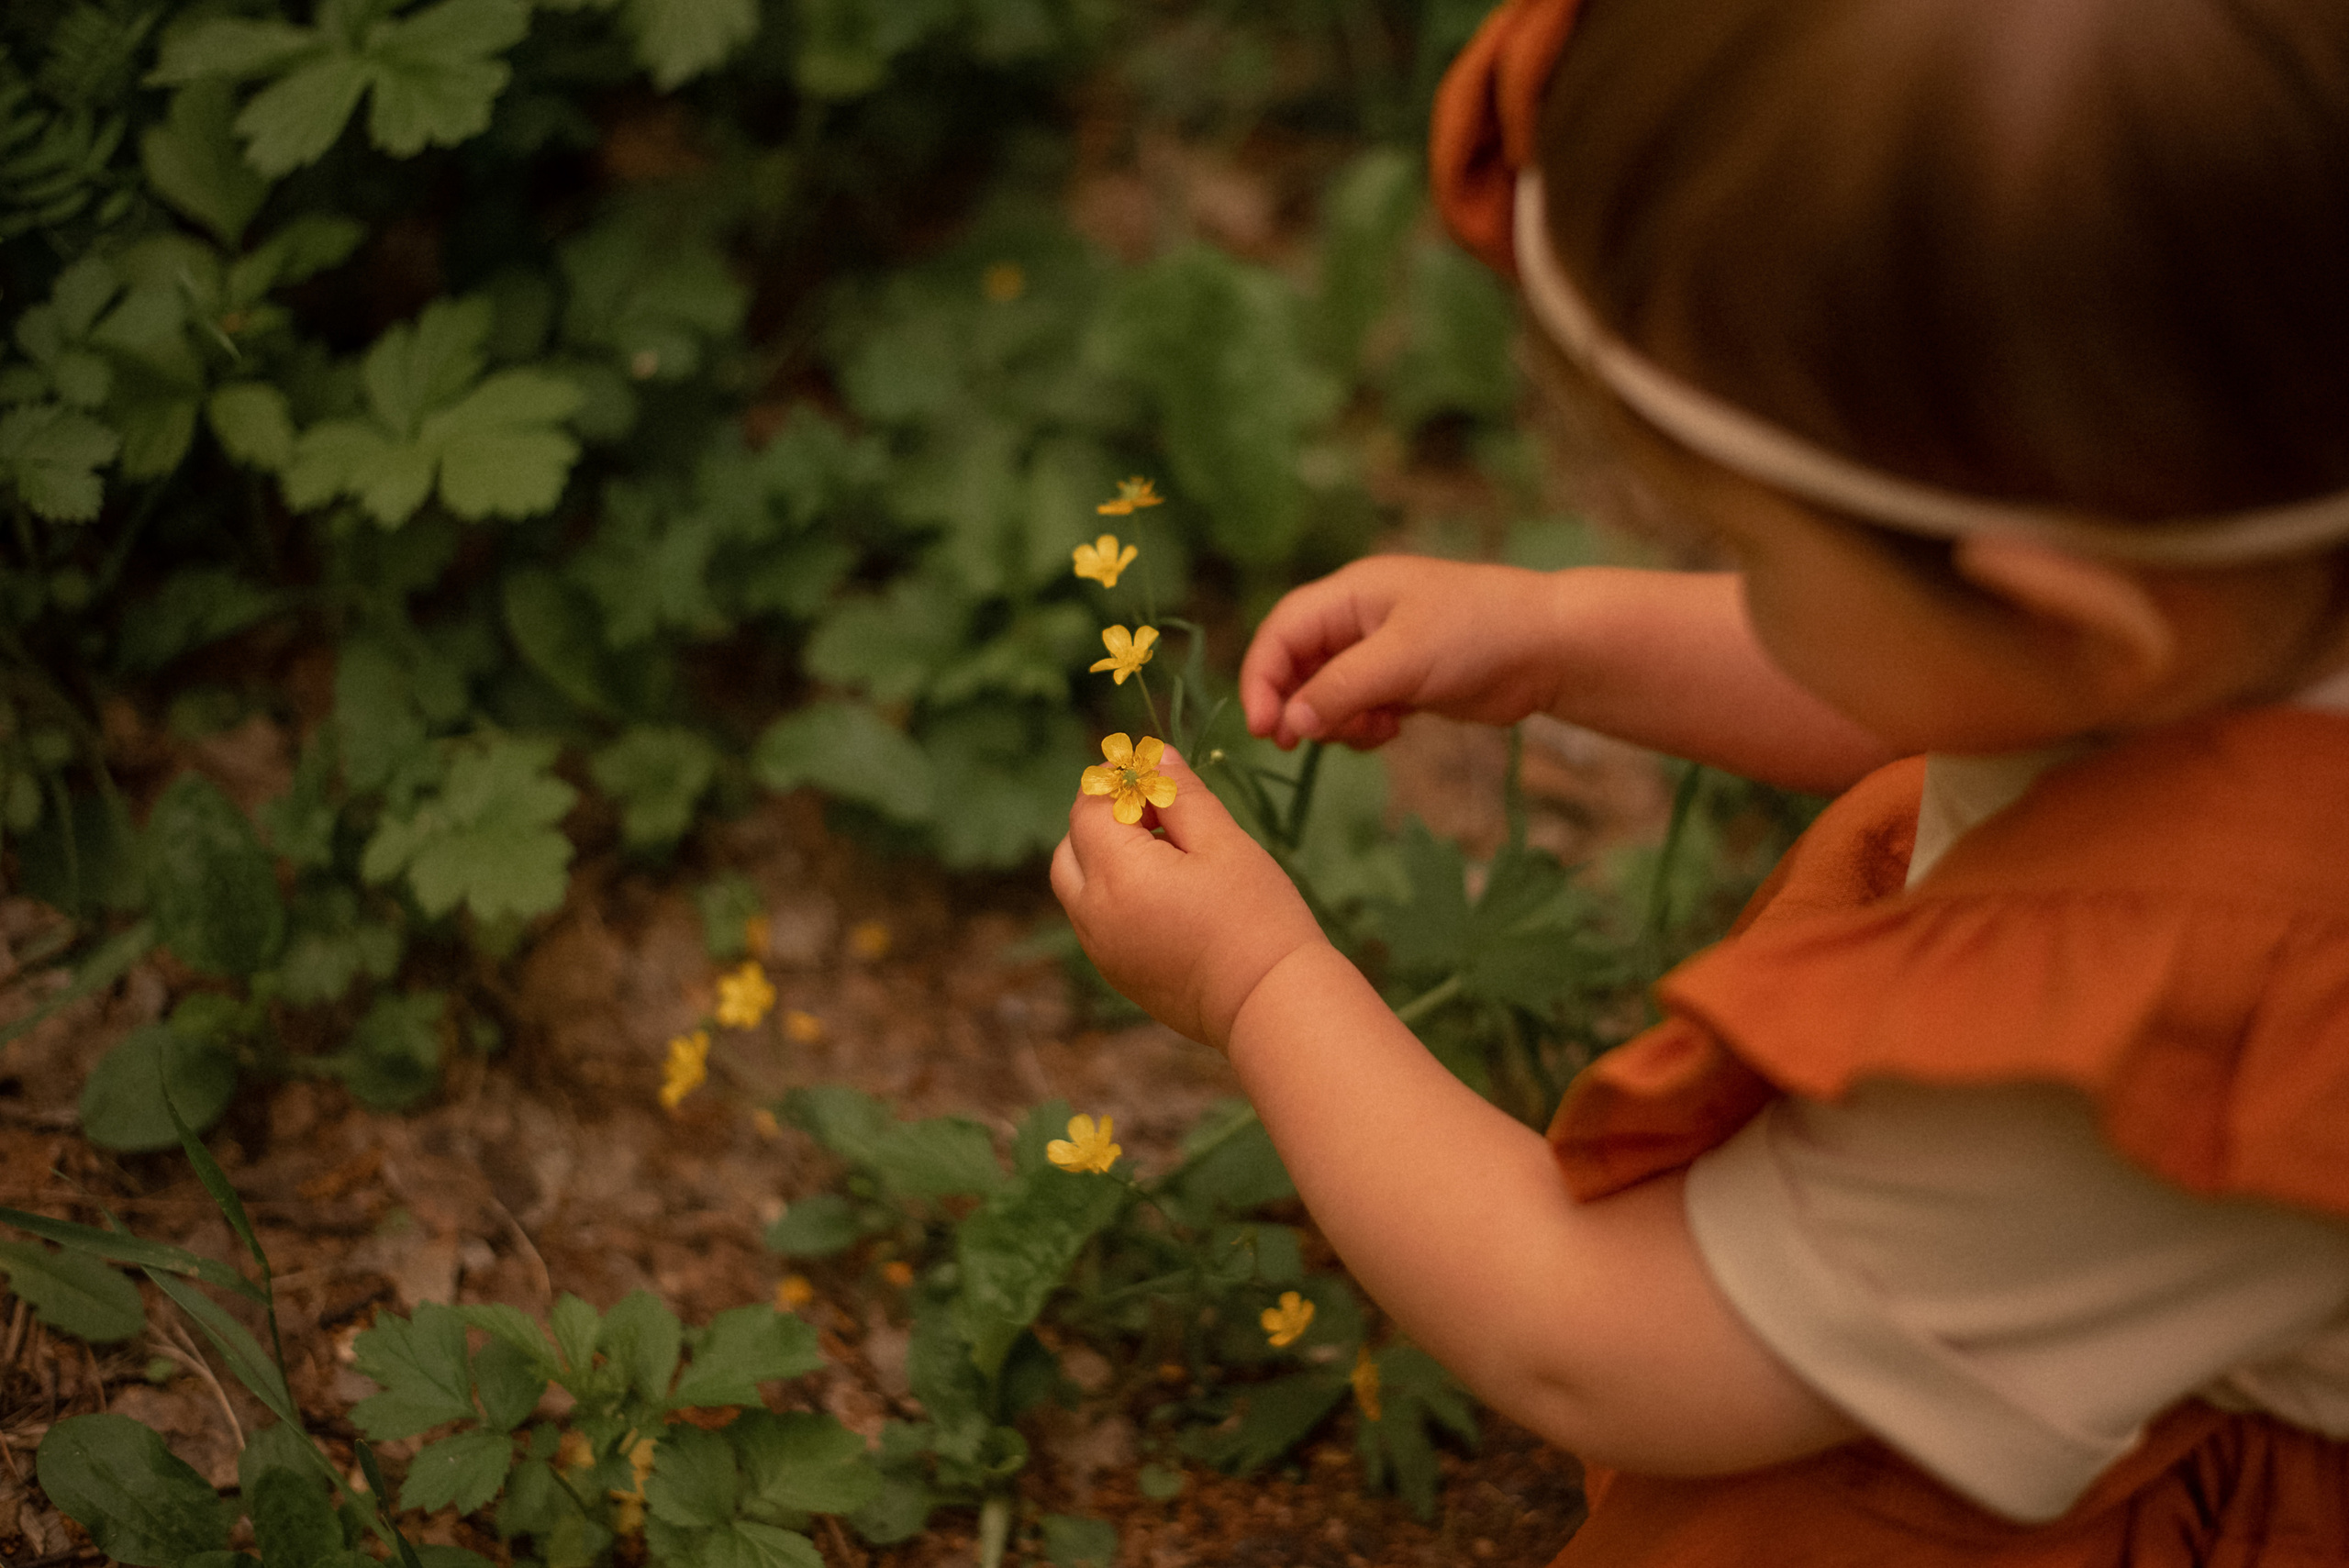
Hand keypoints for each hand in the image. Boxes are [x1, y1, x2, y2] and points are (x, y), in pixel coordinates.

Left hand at [1050, 748, 1328, 1050]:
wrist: (1270, 1004)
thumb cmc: (1256, 916)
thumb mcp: (1223, 841)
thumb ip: (1180, 794)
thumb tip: (1154, 757)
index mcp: (1117, 875)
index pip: (1088, 808)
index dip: (1117, 783)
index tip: (1156, 777)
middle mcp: (1094, 915)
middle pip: (1070, 847)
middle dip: (1102, 819)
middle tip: (1159, 814)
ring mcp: (1101, 950)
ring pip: (1077, 886)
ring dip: (1105, 858)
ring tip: (1168, 854)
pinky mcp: (1117, 974)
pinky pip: (1095, 921)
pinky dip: (1114, 894)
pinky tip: (1168, 894)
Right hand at [1238, 557, 1567, 748]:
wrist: (1548, 649)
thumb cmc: (1477, 634)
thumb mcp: (1403, 659)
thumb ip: (1341, 689)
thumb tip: (1291, 723)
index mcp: (1351, 594)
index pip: (1282, 632)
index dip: (1262, 677)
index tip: (1264, 728)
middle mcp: (1358, 620)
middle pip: (1297, 665)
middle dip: (1296, 705)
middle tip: (1297, 744)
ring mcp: (1380, 652)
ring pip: (1325, 693)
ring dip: (1335, 720)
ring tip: (1372, 730)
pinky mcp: (1402, 682)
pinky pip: (1358, 709)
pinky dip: (1363, 726)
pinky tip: (1393, 729)